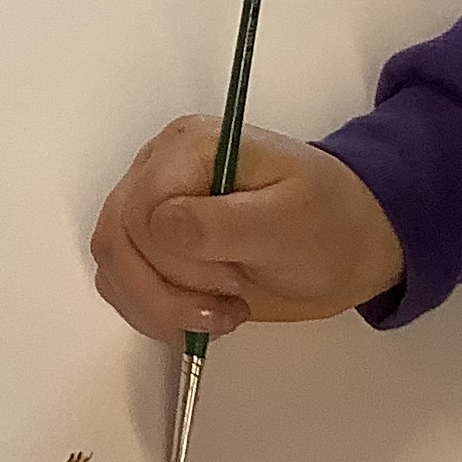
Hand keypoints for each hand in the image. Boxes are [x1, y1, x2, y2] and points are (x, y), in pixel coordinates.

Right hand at [88, 118, 404, 342]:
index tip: (232, 282)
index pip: (140, 209)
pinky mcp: (150, 243)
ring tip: (220, 313)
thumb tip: (160, 227)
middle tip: (229, 305)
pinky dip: (154, 313)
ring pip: (113, 265)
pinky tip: (200, 315)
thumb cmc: (329, 225)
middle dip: (168, 290)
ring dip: (160, 307)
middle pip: (117, 239)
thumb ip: (222, 224)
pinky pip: (122, 283)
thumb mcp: (290, 224)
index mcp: (190, 146)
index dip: (176, 260)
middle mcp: (158, 168)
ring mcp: (150, 205)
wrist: (348, 242)